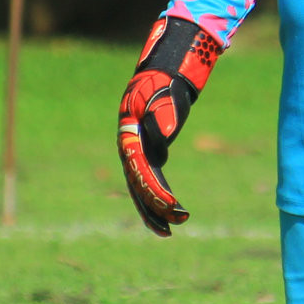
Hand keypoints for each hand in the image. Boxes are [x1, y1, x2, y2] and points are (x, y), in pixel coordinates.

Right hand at [118, 15, 222, 234]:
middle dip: (154, 208)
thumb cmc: (163, 84)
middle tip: (173, 226)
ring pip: (141, 188)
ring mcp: (136, 152)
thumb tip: (161, 141)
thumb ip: (161, 119)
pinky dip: (158, 196)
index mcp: (129, 137)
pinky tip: (169, 210)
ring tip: (170, 230)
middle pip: (138, 185)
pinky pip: (149, 180)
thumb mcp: (163, 98)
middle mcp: (129, 148)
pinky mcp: (147, 152)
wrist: (161, 74)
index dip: (155, 190)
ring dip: (154, 209)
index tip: (172, 204)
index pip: (141, 171)